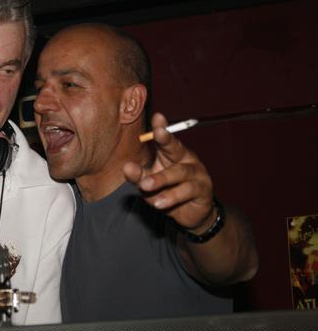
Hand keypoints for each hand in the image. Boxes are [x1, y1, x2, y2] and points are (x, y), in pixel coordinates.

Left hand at [122, 112, 214, 232]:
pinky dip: (172, 197)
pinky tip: (159, 203)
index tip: (157, 116)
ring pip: (179, 173)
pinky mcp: (203, 190)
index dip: (162, 128)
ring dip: (161, 179)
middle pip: (176, 148)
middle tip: (157, 133)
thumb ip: (138, 175)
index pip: (166, 139)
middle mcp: (186, 159)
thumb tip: (127, 167)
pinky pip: (187, 191)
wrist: (188, 213)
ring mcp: (197, 173)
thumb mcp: (149, 183)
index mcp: (172, 154)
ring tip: (145, 186)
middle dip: (166, 140)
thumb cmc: (167, 191)